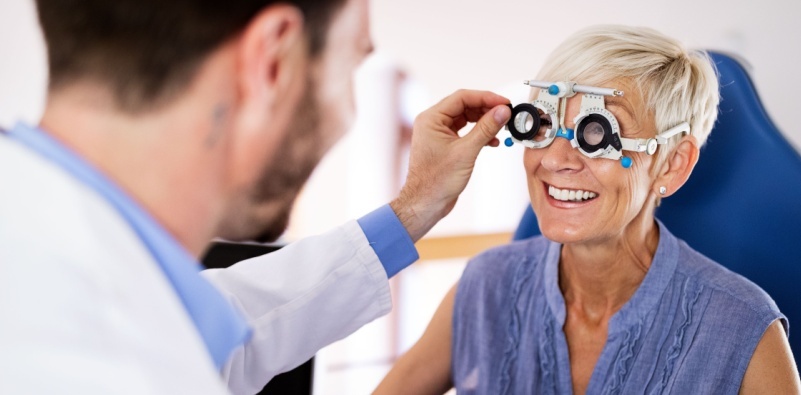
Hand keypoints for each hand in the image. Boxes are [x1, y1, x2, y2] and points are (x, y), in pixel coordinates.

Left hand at [390, 89, 510, 241]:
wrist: (425, 204)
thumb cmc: (436, 181)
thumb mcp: (466, 152)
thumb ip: (486, 129)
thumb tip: (502, 111)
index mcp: (431, 119)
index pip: (462, 98)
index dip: (486, 98)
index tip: (504, 102)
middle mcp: (433, 123)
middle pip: (464, 106)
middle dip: (486, 109)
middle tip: (506, 114)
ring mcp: (438, 134)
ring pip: (466, 119)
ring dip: (484, 122)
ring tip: (501, 127)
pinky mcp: (445, 145)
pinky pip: (465, 132)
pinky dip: (479, 134)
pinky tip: (492, 142)